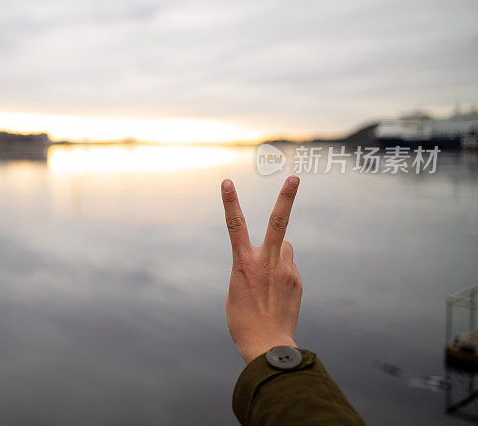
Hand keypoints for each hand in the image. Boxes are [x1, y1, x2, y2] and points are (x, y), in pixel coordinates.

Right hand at [221, 176, 301, 362]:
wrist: (265, 346)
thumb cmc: (243, 318)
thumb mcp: (237, 287)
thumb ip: (254, 263)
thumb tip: (279, 249)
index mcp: (243, 263)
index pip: (234, 225)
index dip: (229, 201)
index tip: (226, 181)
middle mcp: (266, 262)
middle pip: (278, 222)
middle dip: (286, 198)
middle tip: (295, 178)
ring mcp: (285, 271)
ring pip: (283, 248)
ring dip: (277, 256)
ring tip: (269, 282)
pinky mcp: (297, 281)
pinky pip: (288, 268)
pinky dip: (282, 275)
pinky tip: (277, 295)